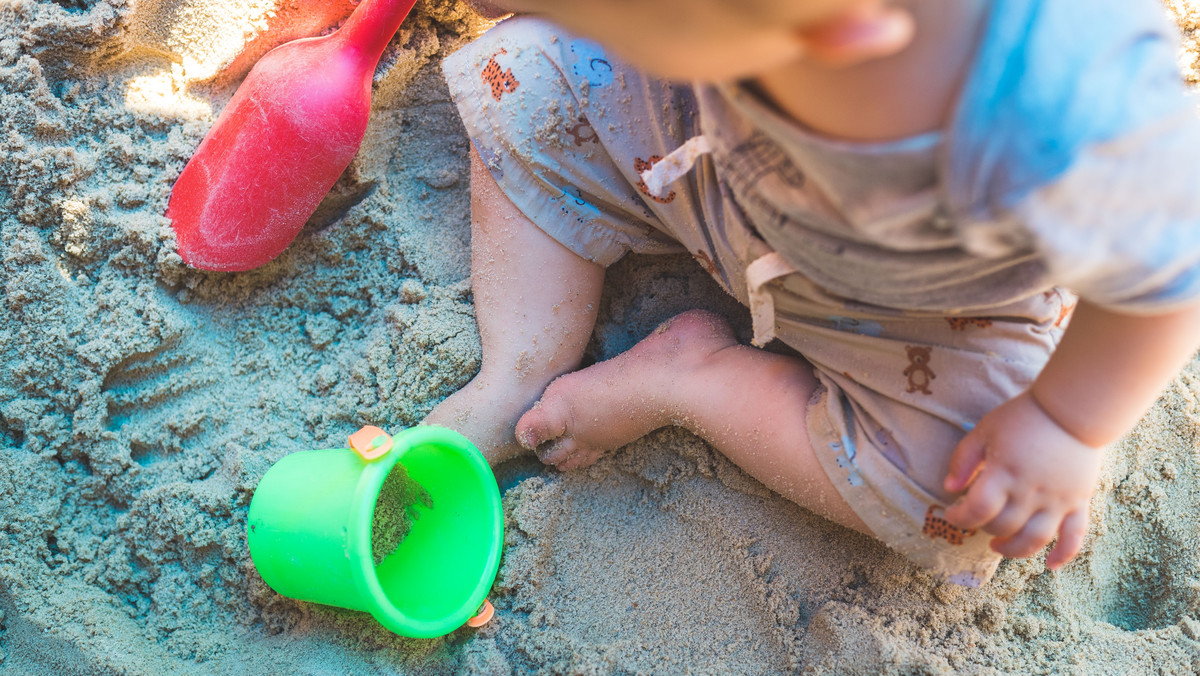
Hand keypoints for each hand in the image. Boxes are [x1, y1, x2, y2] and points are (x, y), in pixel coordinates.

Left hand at [943, 391, 1102, 569]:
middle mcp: (1031, 491)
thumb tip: (949, 487)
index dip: (959, 518)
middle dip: (983, 527)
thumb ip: (964, 458)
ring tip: (998, 546)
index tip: (952, 514)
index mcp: (1004, 472)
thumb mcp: (984, 429)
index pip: (977, 509)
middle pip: (1003, 526)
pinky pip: (1074, 536)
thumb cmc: (1023, 417)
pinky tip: (1049, 566)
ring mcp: (1058, 500)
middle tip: (977, 518)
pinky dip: (1063, 554)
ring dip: (1013, 549)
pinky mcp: (1079, 502)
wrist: (1072, 409)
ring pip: (1034, 539)